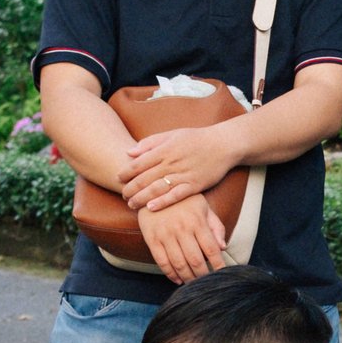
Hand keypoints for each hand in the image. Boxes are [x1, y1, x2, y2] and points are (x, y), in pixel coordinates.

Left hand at [121, 124, 242, 211]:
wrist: (223, 144)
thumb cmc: (196, 139)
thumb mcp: (172, 134)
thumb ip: (150, 143)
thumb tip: (130, 152)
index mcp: (165, 149)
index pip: (139, 163)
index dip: (126, 172)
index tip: (118, 178)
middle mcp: (172, 162)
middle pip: (145, 178)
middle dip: (131, 188)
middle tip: (122, 195)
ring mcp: (184, 174)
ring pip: (157, 188)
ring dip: (142, 198)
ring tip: (131, 204)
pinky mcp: (195, 185)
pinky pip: (176, 195)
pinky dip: (163, 202)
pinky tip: (151, 208)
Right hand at [137, 193, 230, 282]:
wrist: (154, 189)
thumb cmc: (184, 201)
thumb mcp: (204, 208)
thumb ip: (216, 227)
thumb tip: (223, 247)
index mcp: (197, 221)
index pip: (211, 249)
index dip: (218, 265)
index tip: (222, 274)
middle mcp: (182, 229)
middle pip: (195, 260)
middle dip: (203, 275)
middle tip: (207, 282)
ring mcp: (165, 234)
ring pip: (179, 263)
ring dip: (188, 277)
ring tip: (194, 283)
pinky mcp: (151, 238)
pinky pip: (161, 261)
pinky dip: (170, 274)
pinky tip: (177, 279)